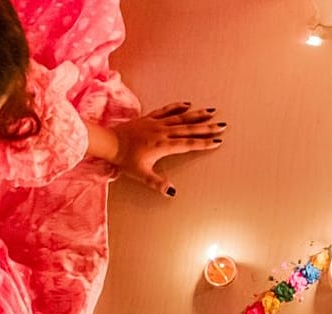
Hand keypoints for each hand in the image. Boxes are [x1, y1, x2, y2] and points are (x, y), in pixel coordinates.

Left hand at [105, 102, 224, 196]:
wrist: (109, 142)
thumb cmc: (124, 159)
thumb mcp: (141, 174)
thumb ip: (157, 183)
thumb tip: (171, 191)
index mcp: (163, 146)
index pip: (188, 144)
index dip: (203, 143)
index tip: (217, 141)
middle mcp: (163, 132)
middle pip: (189, 129)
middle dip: (207, 128)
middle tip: (222, 125)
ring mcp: (156, 123)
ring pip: (181, 117)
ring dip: (197, 115)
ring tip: (211, 112)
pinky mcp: (149, 118)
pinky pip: (167, 110)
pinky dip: (178, 107)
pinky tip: (188, 104)